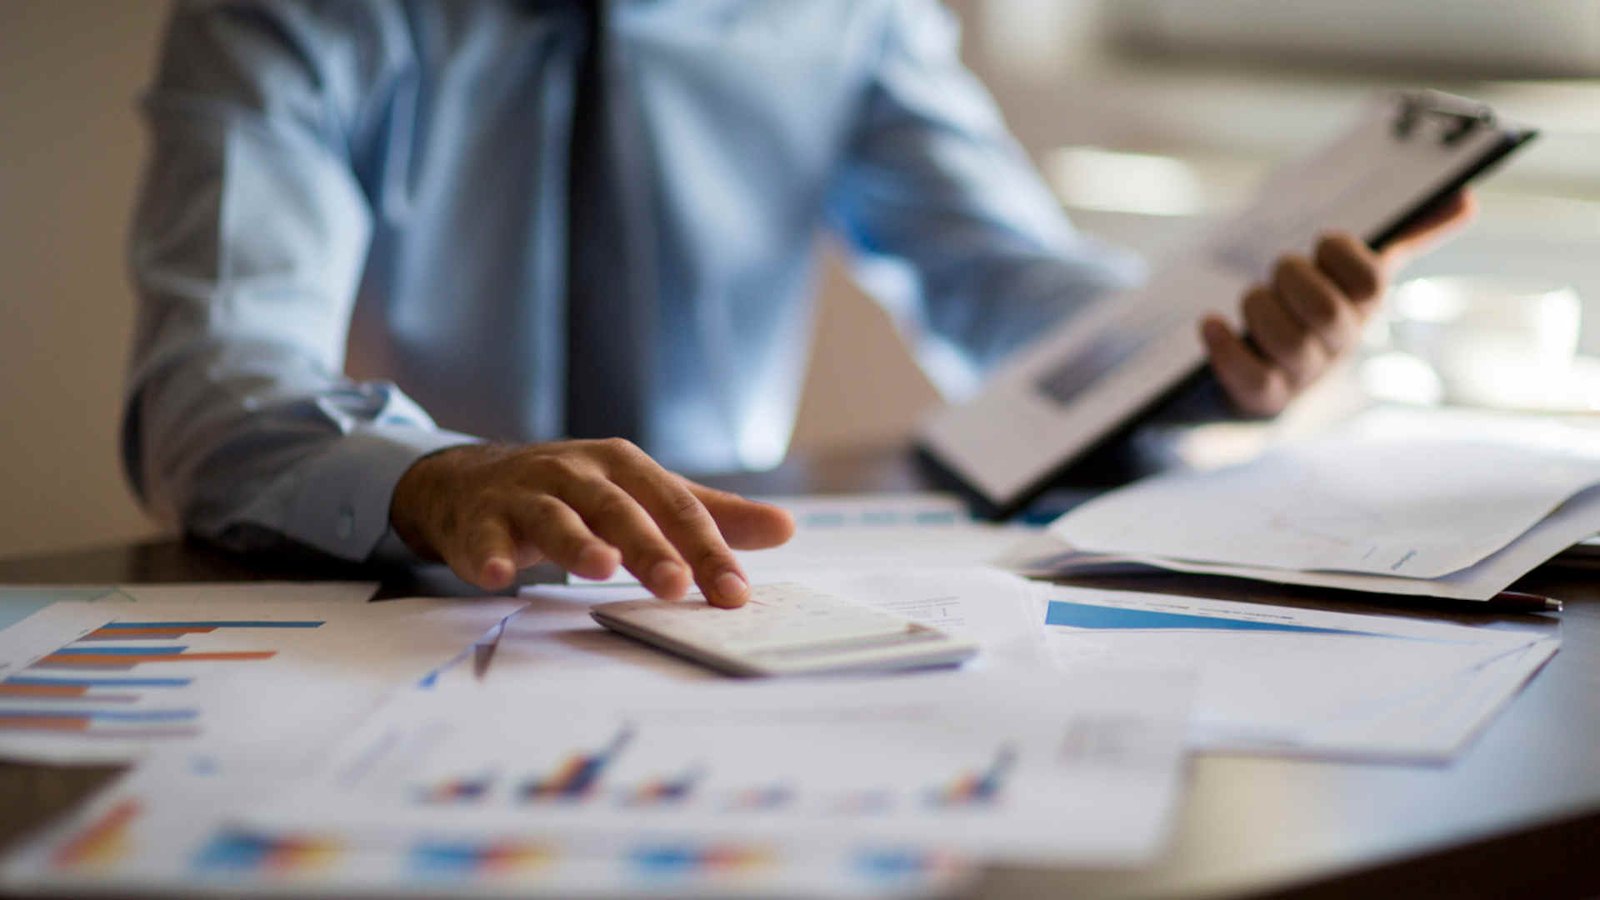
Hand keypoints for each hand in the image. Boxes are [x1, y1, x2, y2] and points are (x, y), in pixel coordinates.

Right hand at [389, 439, 795, 605]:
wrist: (473, 480)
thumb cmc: (574, 492)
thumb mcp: (642, 494)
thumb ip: (709, 514)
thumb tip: (786, 527)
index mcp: (625, 466)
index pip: (676, 507)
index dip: (706, 549)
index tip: (735, 593)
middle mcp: (576, 472)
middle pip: (619, 509)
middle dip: (648, 546)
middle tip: (676, 585)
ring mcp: (525, 493)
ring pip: (555, 517)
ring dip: (577, 543)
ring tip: (600, 569)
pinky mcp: (479, 519)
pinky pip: (484, 538)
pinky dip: (490, 555)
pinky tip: (498, 578)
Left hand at [1200, 190, 1476, 415]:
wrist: (1267, 378)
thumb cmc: (1312, 310)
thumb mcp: (1352, 272)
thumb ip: (1404, 235)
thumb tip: (1466, 198)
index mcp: (1363, 305)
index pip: (1371, 281)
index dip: (1343, 253)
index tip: (1322, 240)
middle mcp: (1339, 343)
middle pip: (1328, 314)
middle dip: (1293, 280)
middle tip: (1278, 270)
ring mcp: (1304, 374)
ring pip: (1289, 345)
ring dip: (1259, 309)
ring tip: (1250, 298)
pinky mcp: (1265, 398)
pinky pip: (1251, 379)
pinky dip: (1227, 349)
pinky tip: (1210, 324)